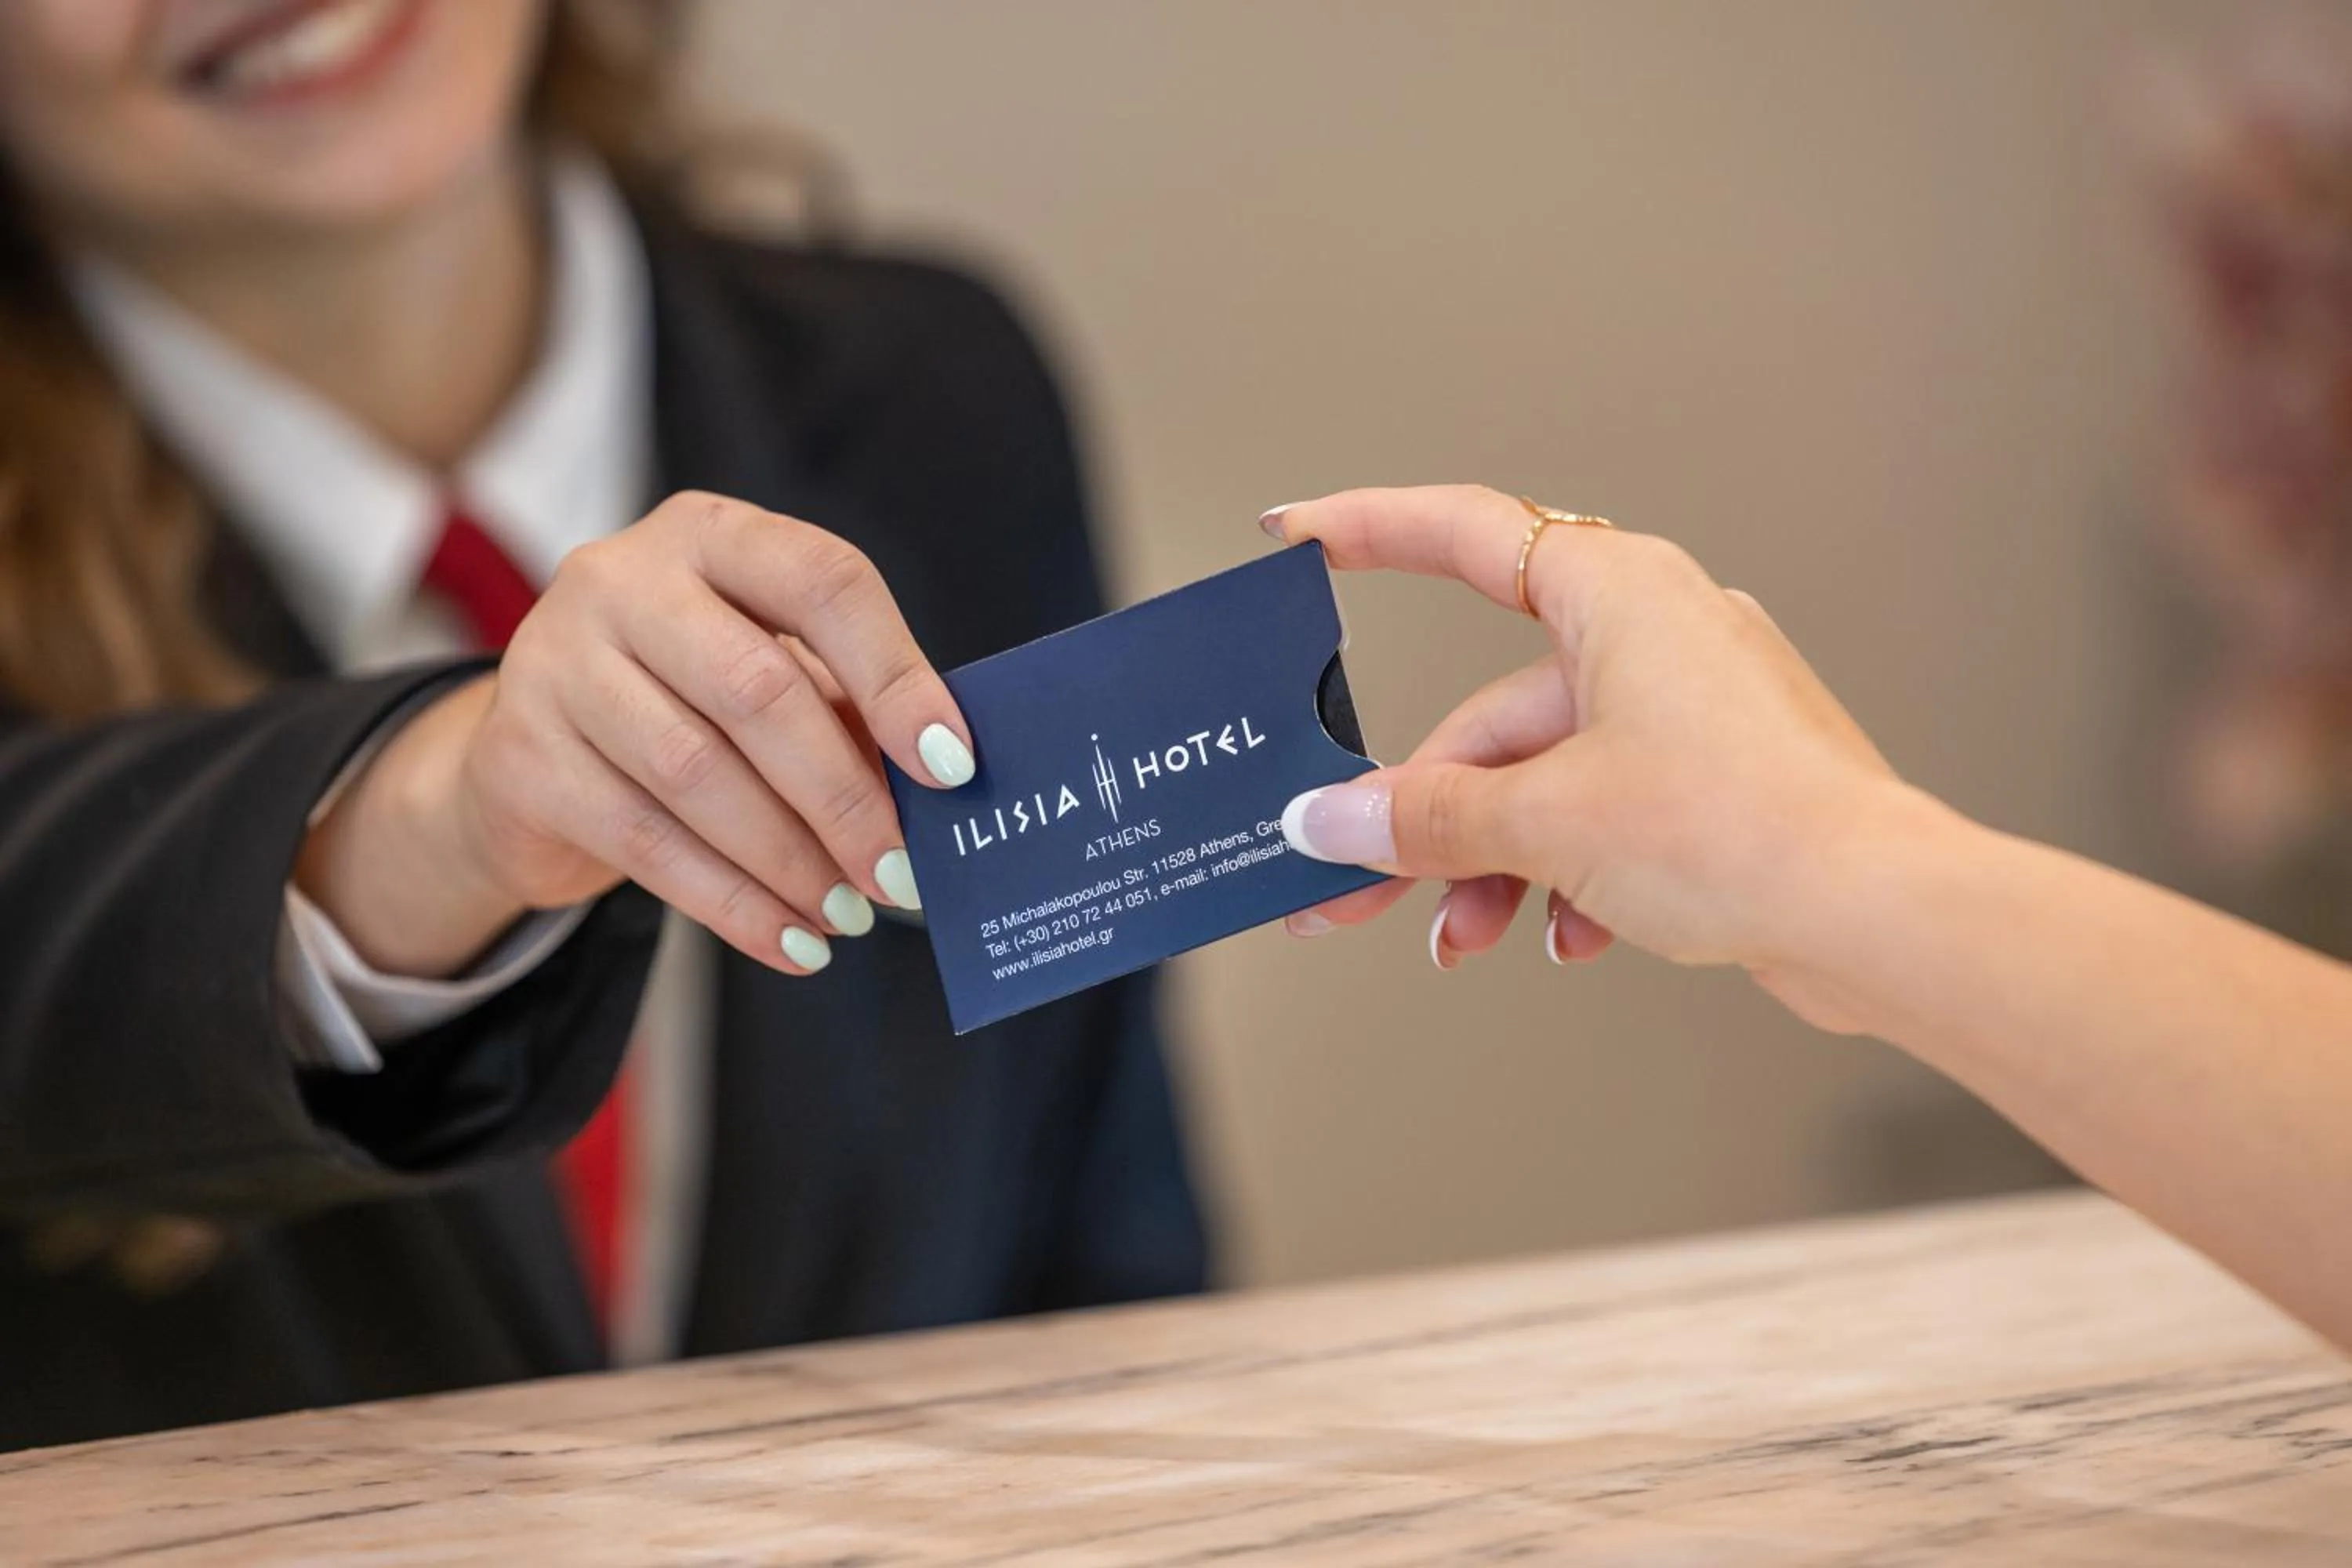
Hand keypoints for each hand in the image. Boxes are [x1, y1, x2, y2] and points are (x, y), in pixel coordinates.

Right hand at [299, 492, 975, 977]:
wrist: (534, 755)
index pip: (822, 581)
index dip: (896, 676)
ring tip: (850, 915)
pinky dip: (732, 905)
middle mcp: (621, 578)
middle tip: (900, 874)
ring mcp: (555, 661)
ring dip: (790, 861)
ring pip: (697, 774)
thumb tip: (943, 785)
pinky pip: (645, 843)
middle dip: (842, 795)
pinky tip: (792, 943)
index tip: (952, 765)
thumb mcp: (771, 676)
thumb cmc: (688, 704)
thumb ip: (850, 708)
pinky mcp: (521, 756)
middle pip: (757, 688)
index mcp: (708, 535)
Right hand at [1268, 485, 1946, 1025]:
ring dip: (1491, 866)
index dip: (1366, 528)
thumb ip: (1427, 818)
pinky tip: (1565, 937)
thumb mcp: (1546, 820)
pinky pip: (1606, 817)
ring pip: (1546, 780)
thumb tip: (1335, 819)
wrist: (1878, 915)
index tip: (1296, 531)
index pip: (1460, 533)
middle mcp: (1656, 634)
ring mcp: (1694, 711)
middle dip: (1424, 816)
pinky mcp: (1720, 783)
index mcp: (1615, 594)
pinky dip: (1568, 876)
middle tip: (1348, 884)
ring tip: (1464, 939)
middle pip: (1492, 715)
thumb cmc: (1745, 828)